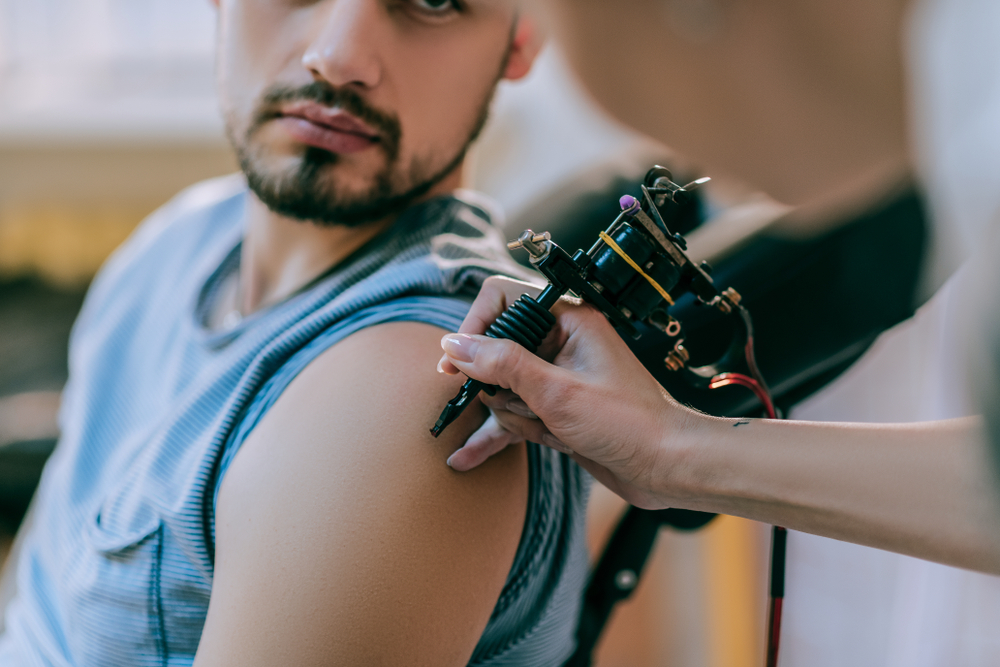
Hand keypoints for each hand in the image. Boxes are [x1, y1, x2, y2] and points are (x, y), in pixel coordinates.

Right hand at [438, 276, 699, 508]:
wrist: (667, 468)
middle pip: (498, 351)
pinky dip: (496, 436)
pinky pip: (515, 417)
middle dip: (498, 386)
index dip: (476, 327)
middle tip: (517, 404)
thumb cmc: (630, 423)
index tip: (457, 363)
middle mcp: (562, 345)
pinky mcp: (556, 412)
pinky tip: (465, 456)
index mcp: (569, 321)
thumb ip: (502, 364)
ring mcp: (558, 380)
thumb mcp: (556, 391)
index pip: (504, 301)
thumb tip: (455, 345)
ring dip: (512, 417)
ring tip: (545, 430)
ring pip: (504, 390)